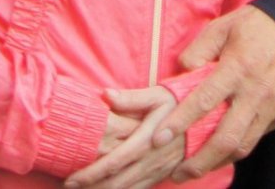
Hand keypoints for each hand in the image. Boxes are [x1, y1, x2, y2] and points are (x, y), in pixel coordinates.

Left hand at [66, 89, 180, 188]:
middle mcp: (150, 161)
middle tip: (68, 188)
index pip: (114, 162)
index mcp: (147, 140)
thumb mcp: (158, 95)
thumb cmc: (180, 103)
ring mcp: (156, 172)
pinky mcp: (160, 176)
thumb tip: (105, 94)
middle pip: (116, 183)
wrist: (207, 122)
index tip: (71, 179)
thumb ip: (131, 98)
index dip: (92, 173)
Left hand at [157, 6, 274, 180]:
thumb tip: (180, 75)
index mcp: (237, 67)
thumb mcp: (223, 26)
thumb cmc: (256, 24)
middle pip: (225, 138)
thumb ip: (199, 50)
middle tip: (177, 174)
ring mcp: (272, 106)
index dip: (179, 122)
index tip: (158, 139)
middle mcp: (255, 92)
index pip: (204, 100)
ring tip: (195, 170)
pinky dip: (237, 148)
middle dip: (198, 162)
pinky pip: (257, 137)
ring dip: (217, 162)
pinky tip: (221, 152)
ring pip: (242, 146)